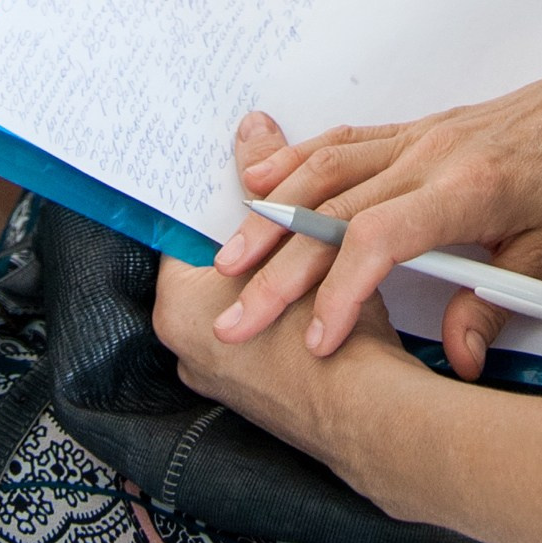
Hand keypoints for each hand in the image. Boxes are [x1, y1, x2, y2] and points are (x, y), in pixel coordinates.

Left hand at [154, 199, 408, 465]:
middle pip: (214, 266)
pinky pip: (258, 332)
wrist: (365, 410)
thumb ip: (267, 181)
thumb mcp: (295, 237)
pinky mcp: (252, 395)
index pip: (187, 232)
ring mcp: (217, 377)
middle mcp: (185, 348)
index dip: (222, 199)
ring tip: (302, 244)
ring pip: (240, 298)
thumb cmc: (320, 328)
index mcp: (176, 308)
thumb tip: (253, 131)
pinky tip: (312, 290)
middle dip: (248, 234)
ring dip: (268, 269)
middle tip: (280, 204)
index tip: (248, 177)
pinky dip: (280, 307)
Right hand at [197, 51, 541, 380]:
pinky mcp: (410, 130)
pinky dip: (294, 161)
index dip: (341, 288)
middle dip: (278, 270)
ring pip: (324, 172)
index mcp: (466, 191)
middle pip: (334, 212)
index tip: (315, 340)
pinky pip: (340, 142)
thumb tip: (458, 363)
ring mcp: (414, 138)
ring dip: (270, 216)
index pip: (382, 236)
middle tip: (236, 320)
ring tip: (227, 262)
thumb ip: (495, 308)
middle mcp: (429, 158)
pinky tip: (258, 182)